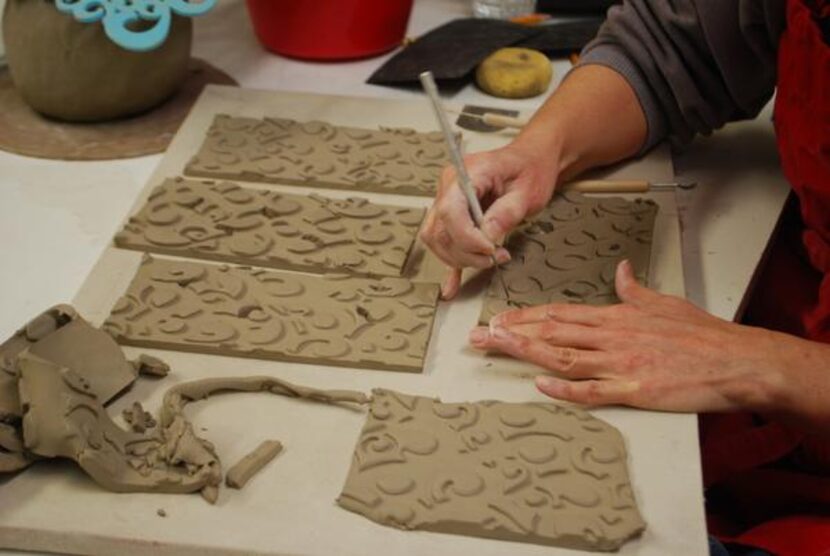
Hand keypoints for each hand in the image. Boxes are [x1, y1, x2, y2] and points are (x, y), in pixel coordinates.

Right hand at [420, 143, 557, 298]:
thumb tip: (488, 236)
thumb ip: (506, 213)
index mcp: (466, 174)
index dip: (466, 237)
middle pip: (440, 230)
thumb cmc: (530, 168)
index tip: (489, 249)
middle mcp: (450, 187)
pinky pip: (445, 243)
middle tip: (495, 257)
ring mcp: (448, 201)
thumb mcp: (527, 191)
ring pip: (437, 240)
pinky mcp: (454, 216)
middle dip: (466, 252)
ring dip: (461, 257)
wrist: (531, 160)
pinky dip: (450, 264)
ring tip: (490, 258)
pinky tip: (451, 286)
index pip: (450, 211)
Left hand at [469, 260, 829, 423]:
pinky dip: (565, 388)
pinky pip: (594, 389)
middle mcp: (611, 336)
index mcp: (616, 316)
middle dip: (512, 332)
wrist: (736, 360)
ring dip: (527, 351)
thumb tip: (619, 271)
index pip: (561, 313)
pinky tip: (540, 384)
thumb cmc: (701, 334)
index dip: (527, 316)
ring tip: (496, 348)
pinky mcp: (635, 389)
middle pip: (552, 331)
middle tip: (479, 335)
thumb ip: (634, 289)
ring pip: (563, 356)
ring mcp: (621, 363)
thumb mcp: (663, 302)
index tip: (500, 318)